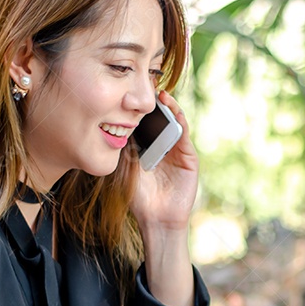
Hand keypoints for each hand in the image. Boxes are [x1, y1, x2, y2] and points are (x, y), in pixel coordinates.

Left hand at [130, 90, 198, 232]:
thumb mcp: (127, 168)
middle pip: (161, 120)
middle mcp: (164, 147)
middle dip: (156, 104)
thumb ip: (125, 148)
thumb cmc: (140, 198)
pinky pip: (184, 136)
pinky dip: (180, 123)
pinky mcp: (189, 158)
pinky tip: (174, 113)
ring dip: (170, 109)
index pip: (146, 123)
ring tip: (162, 96)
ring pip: (175, 124)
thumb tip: (115, 123)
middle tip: (149, 86)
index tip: (133, 93)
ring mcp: (177, 151)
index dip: (141, 109)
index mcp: (148, 148)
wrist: (157, 219)